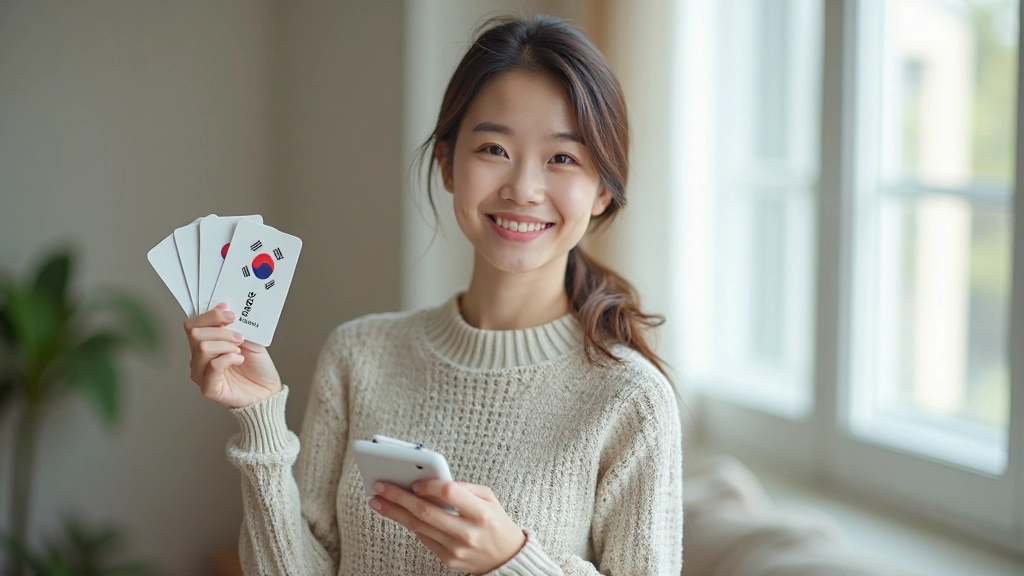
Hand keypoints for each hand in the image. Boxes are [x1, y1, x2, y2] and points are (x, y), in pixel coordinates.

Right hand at [183, 302, 281, 407]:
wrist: (268, 389)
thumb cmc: (257, 365)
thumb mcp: (249, 338)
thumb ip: (234, 326)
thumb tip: (224, 308)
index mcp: (205, 343)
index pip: (193, 324)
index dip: (210, 315)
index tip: (231, 314)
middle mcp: (198, 358)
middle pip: (194, 333)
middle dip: (221, 330)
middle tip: (239, 337)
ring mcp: (201, 373)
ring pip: (202, 348)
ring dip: (226, 344)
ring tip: (240, 350)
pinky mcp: (209, 388)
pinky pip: (213, 366)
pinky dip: (229, 358)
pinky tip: (239, 360)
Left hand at [368, 480, 526, 573]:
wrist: (506, 556)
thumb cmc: (495, 521)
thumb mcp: (489, 497)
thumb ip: (464, 487)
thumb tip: (432, 480)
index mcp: (481, 512)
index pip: (449, 493)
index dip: (429, 485)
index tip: (414, 481)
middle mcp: (467, 532)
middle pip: (425, 511)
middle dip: (398, 497)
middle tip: (380, 487)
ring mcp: (456, 548)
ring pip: (417, 526)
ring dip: (394, 512)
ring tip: (377, 501)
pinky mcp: (448, 559)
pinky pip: (423, 538)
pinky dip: (410, 524)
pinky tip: (398, 514)